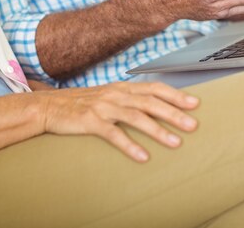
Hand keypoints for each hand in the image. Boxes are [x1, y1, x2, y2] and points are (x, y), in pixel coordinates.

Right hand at [39, 82, 198, 161]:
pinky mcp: (90, 122)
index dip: (175, 95)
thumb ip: (129, 99)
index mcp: (122, 88)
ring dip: (158, 130)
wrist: (49, 107)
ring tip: (175, 142)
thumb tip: (155, 105)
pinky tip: (143, 156)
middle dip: (174, 113)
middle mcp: (116, 94)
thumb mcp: (108, 96)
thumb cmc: (82, 103)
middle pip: (150, 102)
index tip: (195, 103)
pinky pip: (114, 134)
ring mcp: (103, 107)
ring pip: (136, 117)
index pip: (154, 88)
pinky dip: (130, 145)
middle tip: (193, 124)